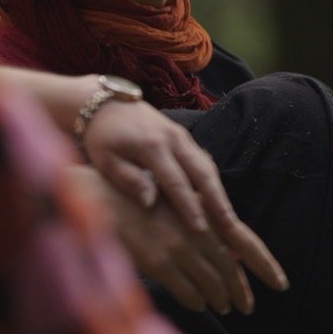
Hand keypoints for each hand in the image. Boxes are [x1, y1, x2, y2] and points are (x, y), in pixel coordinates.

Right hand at [66, 166, 284, 314]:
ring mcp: (177, 249)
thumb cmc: (140, 197)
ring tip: (224, 306)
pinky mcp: (158, 264)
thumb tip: (231, 251)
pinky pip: (186, 292)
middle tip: (246, 306)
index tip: (281, 284)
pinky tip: (199, 304)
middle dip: (240, 291)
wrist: (102, 198)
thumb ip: (205, 225)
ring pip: (210, 284)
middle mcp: (195, 232)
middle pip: (229, 269)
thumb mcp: (179, 204)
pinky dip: (197, 301)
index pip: (245, 242)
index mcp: (203, 214)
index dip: (265, 265)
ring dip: (220, 298)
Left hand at [82, 101, 288, 296]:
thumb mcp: (105, 160)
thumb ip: (128, 180)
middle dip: (218, 202)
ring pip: (208, 167)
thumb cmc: (102, 137)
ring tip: (231, 221)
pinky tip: (219, 203)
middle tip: (231, 228)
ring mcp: (182, 136)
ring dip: (221, 194)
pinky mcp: (184, 137)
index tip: (200, 229)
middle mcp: (173, 139)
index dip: (189, 207)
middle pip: (202, 173)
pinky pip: (204, 162)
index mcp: (151, 146)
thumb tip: (151, 204)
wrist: (105, 103)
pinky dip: (214, 183)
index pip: (176, 182)